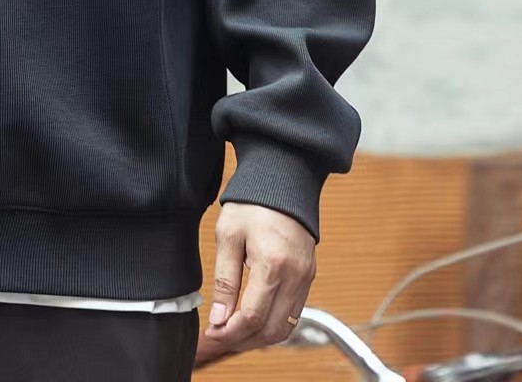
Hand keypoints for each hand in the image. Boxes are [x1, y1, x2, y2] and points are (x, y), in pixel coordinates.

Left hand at [194, 203, 315, 366]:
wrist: (281, 182)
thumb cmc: (251, 204)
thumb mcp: (228, 236)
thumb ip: (225, 280)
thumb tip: (219, 318)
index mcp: (273, 264)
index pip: (253, 316)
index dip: (230, 331)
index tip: (212, 332)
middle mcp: (296, 276)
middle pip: (272, 329)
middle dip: (244, 340)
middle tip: (220, 336)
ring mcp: (306, 278)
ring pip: (286, 327)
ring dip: (260, 337)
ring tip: (234, 333)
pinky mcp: (308, 277)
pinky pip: (294, 313)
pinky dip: (274, 324)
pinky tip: (253, 320)